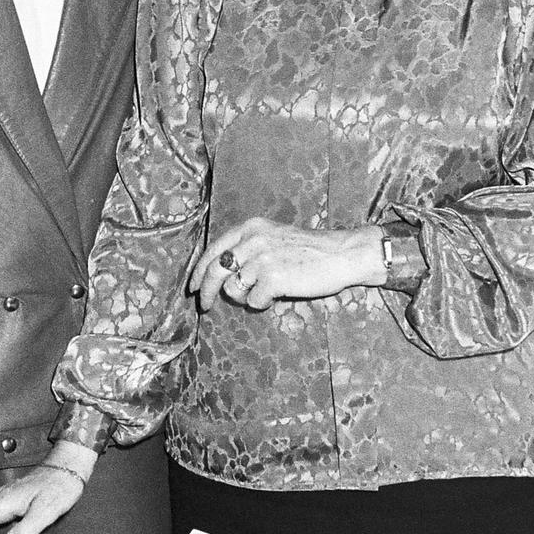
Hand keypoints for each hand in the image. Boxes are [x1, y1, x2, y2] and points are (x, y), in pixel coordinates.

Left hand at [189, 217, 387, 310]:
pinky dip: (262, 303)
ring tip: (263, 292)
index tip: (192, 287)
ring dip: (244, 297)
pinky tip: (277, 295)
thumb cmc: (309, 250)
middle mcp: (253, 240)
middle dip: (206, 292)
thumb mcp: (273, 237)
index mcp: (251, 227)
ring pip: (233, 289)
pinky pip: (253, 301)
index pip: (213, 250)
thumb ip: (247, 248)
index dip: (198, 271)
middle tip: (205, 306)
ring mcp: (262, 259)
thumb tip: (219, 275)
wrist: (341, 254)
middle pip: (214, 271)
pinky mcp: (273, 278)